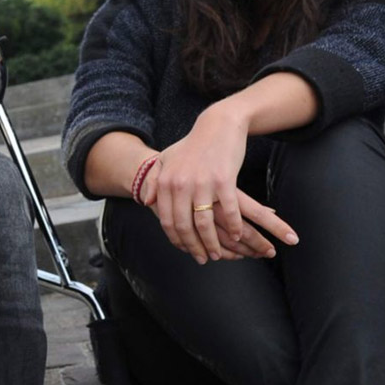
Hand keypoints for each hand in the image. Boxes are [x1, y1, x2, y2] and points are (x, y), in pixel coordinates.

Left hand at [143, 107, 297, 262]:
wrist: (218, 125)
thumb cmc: (192, 145)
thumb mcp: (165, 160)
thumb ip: (154, 182)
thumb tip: (146, 202)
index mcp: (165, 183)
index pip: (167, 221)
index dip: (176, 239)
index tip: (185, 250)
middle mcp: (180, 185)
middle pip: (184, 226)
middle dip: (193, 247)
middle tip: (202, 259)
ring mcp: (202, 183)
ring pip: (204, 224)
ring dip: (212, 243)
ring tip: (218, 254)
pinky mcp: (224, 180)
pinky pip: (229, 211)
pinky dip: (234, 226)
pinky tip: (238, 236)